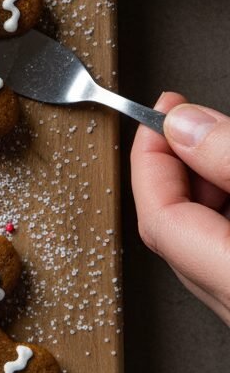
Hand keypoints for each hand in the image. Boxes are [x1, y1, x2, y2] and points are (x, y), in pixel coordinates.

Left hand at [131, 91, 229, 324]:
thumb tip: (184, 128)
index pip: (161, 221)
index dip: (151, 161)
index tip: (161, 114)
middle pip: (177, 236)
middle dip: (175, 170)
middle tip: (188, 121)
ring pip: (203, 248)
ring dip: (204, 191)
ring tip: (219, 145)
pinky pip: (226, 258)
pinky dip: (225, 214)